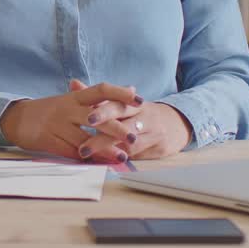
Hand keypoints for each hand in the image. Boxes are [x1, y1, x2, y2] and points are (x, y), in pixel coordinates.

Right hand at [0, 81, 142, 160]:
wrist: (17, 118)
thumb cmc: (52, 110)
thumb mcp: (74, 99)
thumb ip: (102, 98)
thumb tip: (132, 88)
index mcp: (75, 96)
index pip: (101, 89)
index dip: (120, 93)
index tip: (139, 100)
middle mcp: (67, 107)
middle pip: (96, 116)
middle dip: (117, 128)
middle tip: (134, 137)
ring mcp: (56, 123)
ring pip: (84, 137)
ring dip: (104, 149)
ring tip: (121, 156)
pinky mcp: (47, 139)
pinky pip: (70, 150)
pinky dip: (85, 158)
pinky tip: (98, 163)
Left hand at [74, 86, 192, 160]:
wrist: (176, 123)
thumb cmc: (140, 113)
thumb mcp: (121, 102)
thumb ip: (97, 96)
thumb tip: (72, 83)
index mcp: (133, 103)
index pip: (118, 105)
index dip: (104, 111)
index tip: (88, 118)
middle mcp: (145, 117)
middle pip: (125, 126)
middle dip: (103, 138)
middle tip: (84, 148)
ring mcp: (154, 134)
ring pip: (131, 145)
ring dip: (110, 153)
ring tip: (91, 159)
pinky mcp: (160, 148)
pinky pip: (139, 156)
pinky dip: (123, 160)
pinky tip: (108, 164)